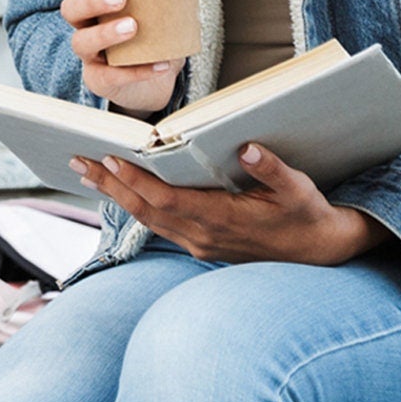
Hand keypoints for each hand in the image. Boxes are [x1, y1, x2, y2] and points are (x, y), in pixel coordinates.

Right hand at [59, 0, 213, 116]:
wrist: (151, 78)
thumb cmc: (150, 30)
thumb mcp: (162, 4)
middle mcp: (85, 24)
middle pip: (71, 8)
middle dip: (92, 0)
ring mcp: (90, 53)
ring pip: (82, 42)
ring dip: (106, 33)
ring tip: (133, 27)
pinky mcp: (101, 79)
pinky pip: (110, 76)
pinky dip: (136, 71)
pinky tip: (159, 64)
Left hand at [68, 140, 392, 264]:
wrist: (322, 253)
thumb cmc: (308, 216)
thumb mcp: (299, 190)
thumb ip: (273, 170)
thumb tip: (250, 148)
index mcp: (221, 220)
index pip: (166, 200)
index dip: (135, 181)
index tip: (109, 159)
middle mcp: (203, 236)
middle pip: (145, 210)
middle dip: (110, 185)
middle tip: (78, 160)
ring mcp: (199, 243)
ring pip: (147, 219)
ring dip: (116, 195)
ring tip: (87, 170)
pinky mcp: (201, 244)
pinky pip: (158, 223)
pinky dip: (135, 204)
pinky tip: (120, 190)